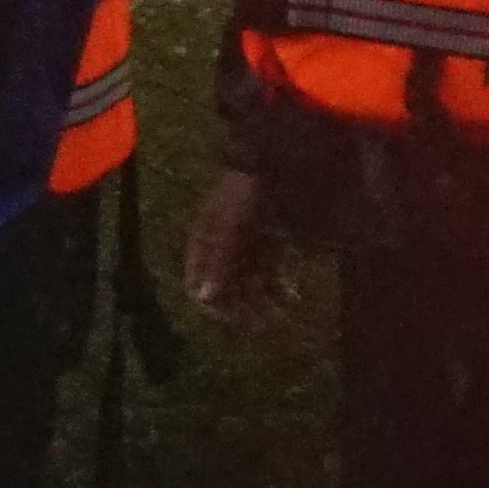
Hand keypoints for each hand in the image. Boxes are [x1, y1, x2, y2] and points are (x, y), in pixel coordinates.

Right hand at [180, 167, 292, 328]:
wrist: (270, 163)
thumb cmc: (243, 194)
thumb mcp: (229, 229)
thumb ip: (218, 263)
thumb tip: (201, 297)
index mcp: (202, 243)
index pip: (196, 282)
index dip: (212, 303)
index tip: (231, 319)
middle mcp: (219, 247)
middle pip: (226, 287)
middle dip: (244, 307)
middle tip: (265, 324)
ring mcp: (243, 245)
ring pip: (249, 283)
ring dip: (263, 301)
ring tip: (283, 316)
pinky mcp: (265, 242)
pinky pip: (267, 271)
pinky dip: (277, 286)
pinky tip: (292, 297)